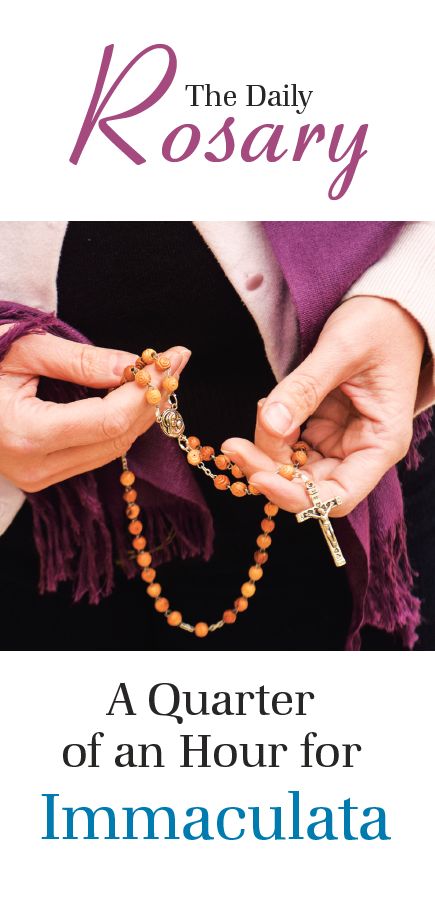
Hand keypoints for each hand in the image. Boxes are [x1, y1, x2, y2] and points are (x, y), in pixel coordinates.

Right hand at [0, 331, 189, 491]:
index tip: (173, 358)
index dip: (147, 391)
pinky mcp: (41, 476)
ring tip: (159, 376)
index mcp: (26, 434)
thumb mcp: (20, 349)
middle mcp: (35, 466)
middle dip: (152, 399)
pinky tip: (131, 398)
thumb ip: (80, 361)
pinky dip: (119, 426)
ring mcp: (38, 477)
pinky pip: (95, 454)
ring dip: (140, 414)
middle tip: (175, 361)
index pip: (109, 420)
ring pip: (111, 450)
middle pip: (117, 438)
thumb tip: (134, 367)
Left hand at [222, 296, 424, 515]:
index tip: (260, 478)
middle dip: (269, 470)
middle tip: (234, 446)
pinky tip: (264, 409)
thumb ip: (304, 389)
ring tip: (255, 414)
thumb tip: (270, 425)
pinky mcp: (323, 426)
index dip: (297, 496)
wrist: (390, 307)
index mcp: (381, 443)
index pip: (338, 495)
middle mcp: (360, 450)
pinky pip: (290, 444)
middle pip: (309, 485)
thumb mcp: (341, 351)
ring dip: (266, 453)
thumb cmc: (381, 324)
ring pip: (294, 467)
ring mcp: (340, 440)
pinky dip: (271, 433)